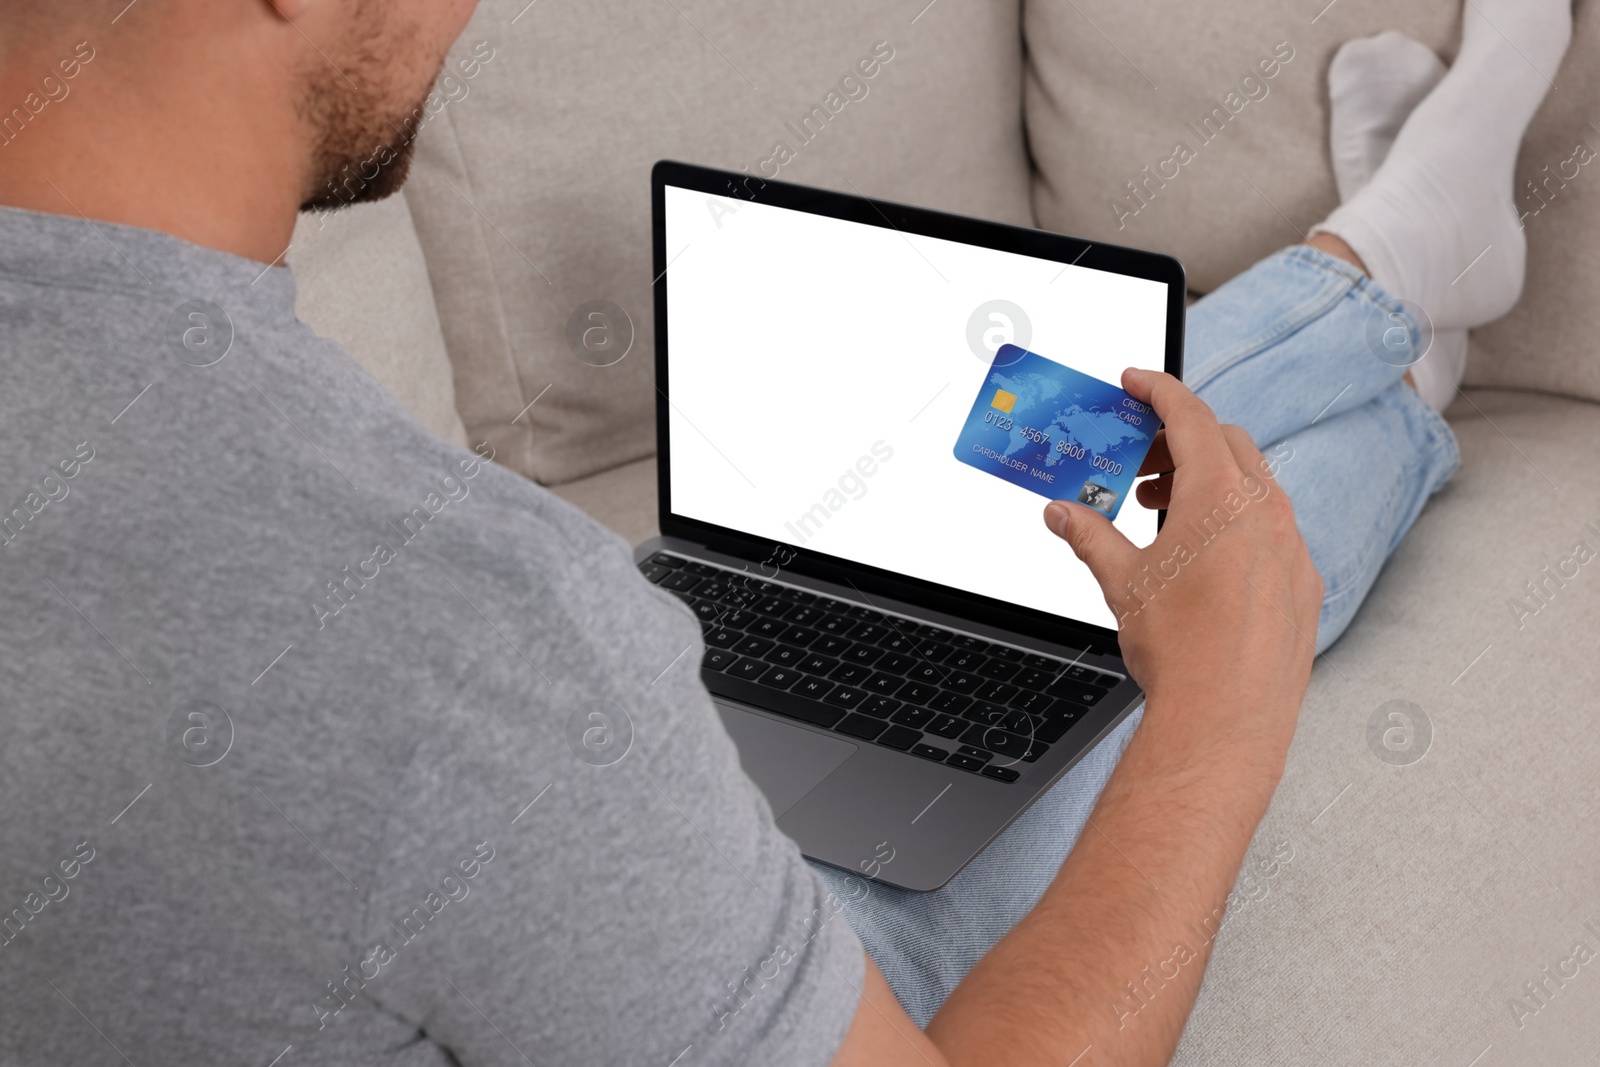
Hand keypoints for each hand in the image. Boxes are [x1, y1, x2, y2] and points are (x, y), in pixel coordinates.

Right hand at [1042, 369, 1322, 765]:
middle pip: (1226, 444)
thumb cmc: (1179, 649)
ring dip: (1208, 483)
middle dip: (1180, 441)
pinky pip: (1273, 531)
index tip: (1138, 383)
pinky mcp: (1303, 583)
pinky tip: (1205, 557)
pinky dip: (1237, 523)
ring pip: (1254, 487)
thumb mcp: (1120, 581)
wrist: (1225, 718)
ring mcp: (1291, 547)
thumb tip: (1061, 515)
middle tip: (1141, 462)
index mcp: (1220, 496)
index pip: (1190, 417)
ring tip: (1164, 511)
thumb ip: (1089, 535)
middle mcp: (1265, 513)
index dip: (1160, 391)